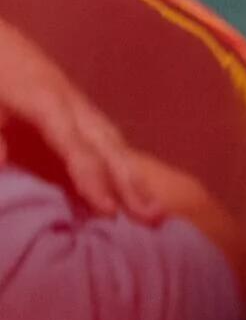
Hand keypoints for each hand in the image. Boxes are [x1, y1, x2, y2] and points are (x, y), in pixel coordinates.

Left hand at [0, 18, 150, 219]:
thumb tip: (4, 164)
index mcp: (47, 103)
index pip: (77, 148)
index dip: (94, 180)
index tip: (109, 212)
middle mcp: (72, 103)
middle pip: (109, 146)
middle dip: (132, 183)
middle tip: (156, 218)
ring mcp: (76, 101)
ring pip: (114, 140)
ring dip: (136, 176)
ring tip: (156, 209)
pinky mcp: (75, 102)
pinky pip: (106, 134)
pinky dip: (123, 160)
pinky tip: (133, 181)